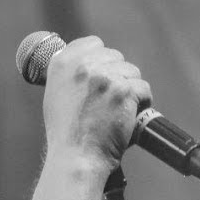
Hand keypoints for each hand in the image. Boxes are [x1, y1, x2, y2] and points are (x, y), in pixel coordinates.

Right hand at [41, 35, 152, 169]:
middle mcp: (83, 65)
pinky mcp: (123, 90)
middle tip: (111, 100)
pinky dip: (142, 102)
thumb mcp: (56, 94)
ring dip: (131, 89)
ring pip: (132, 72)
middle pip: (116, 57)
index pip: (94, 43)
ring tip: (119, 110)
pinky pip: (143, 88)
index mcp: (63, 62)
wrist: (77, 156)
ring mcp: (104, 76)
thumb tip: (88, 62)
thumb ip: (70, 74)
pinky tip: (130, 115)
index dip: (102, 60)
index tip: (103, 76)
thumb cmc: (67, 133)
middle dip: (118, 75)